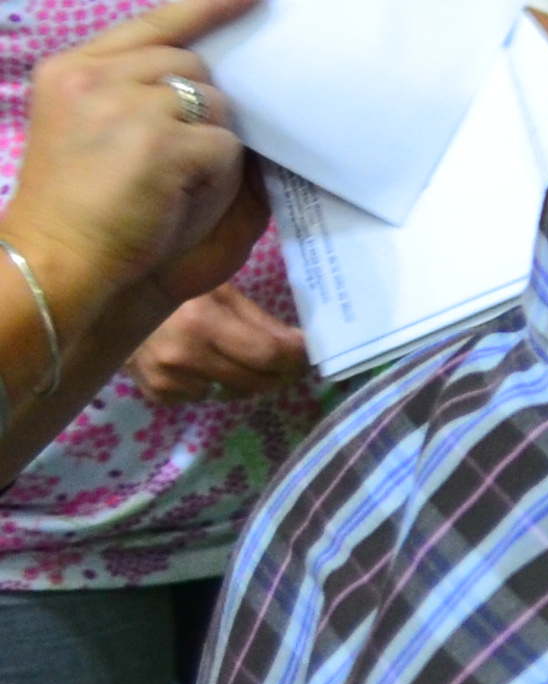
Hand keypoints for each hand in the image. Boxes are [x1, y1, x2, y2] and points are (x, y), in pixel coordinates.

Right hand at [8, 0, 264, 327]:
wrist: (57, 265)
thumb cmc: (81, 212)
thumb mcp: (99, 132)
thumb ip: (144, 94)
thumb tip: (218, 78)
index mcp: (73, 70)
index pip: (153, 23)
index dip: (207, 5)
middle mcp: (95, 77)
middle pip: (192, 65)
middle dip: (202, 108)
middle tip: (172, 157)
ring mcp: (129, 105)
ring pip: (216, 104)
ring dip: (209, 144)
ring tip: (164, 184)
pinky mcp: (164, 141)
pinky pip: (226, 146)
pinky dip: (218, 177)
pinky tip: (175, 200)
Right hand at [125, 282, 306, 402]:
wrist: (105, 303)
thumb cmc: (169, 286)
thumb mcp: (217, 289)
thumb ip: (258, 320)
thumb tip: (297, 345)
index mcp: (201, 325)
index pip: (267, 356)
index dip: (295, 358)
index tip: (307, 352)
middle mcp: (183, 358)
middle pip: (255, 382)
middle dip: (279, 371)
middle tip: (288, 360)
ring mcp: (167, 380)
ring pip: (234, 393)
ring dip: (249, 378)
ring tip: (247, 357)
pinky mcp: (157, 393)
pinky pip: (205, 396)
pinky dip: (216, 383)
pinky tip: (207, 363)